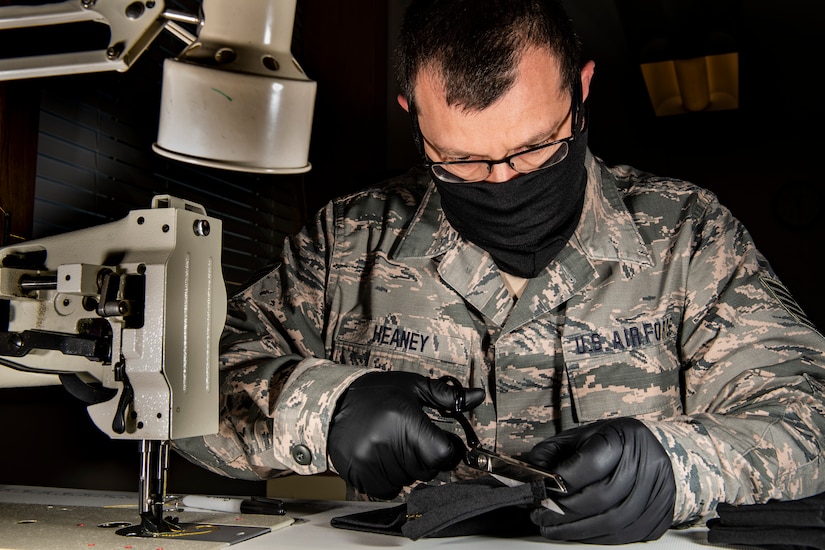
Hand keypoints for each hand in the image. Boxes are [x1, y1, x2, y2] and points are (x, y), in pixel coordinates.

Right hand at [328, 371, 483, 498]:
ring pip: (409, 481)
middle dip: (425, 458)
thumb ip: (447, 396)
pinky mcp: (359, 474)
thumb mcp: (413, 387)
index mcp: (404, 419)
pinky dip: (391, 479)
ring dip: (407, 469)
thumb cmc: (376, 394)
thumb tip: (477, 396)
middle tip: (411, 439)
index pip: (441, 454)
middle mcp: (387, 442)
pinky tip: (383, 458)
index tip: (440, 442)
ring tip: (393, 446)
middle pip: (427, 470)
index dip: (445, 450)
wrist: (334, 404)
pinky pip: (389, 490)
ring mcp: (370, 461)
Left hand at [528, 418, 674, 543]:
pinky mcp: (657, 518)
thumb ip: (555, 451)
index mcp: (624, 438)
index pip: (591, 464)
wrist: (657, 453)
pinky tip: (575, 531)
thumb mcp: (583, 435)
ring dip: (575, 529)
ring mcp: (655, 494)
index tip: (539, 491)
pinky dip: (593, 537)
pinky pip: (621, 535)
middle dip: (563, 511)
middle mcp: (646, 466)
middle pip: (601, 497)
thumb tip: (531, 475)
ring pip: (611, 521)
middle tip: (539, 514)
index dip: (562, 482)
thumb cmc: (614, 443)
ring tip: (550, 526)